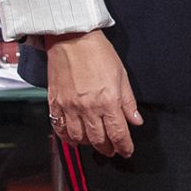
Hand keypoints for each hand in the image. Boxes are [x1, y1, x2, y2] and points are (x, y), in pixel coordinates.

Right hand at [44, 29, 143, 156]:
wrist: (72, 39)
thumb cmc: (98, 53)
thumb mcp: (121, 75)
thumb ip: (128, 101)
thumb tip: (135, 121)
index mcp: (108, 100)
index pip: (118, 133)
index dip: (124, 146)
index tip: (127, 151)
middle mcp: (88, 108)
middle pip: (98, 140)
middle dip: (108, 148)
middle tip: (113, 149)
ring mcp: (69, 107)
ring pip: (78, 138)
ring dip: (89, 144)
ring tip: (95, 142)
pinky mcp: (55, 104)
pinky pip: (59, 129)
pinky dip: (68, 138)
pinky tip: (75, 138)